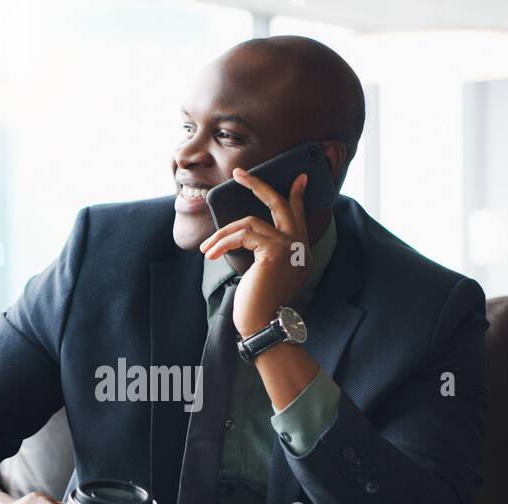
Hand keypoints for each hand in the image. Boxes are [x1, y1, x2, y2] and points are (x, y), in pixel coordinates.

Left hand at [199, 168, 310, 337]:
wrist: (264, 326)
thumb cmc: (260, 305)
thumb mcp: (266, 273)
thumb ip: (266, 251)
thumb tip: (244, 233)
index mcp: (300, 251)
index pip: (298, 215)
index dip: (297, 195)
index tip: (299, 178)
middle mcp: (299, 245)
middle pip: (280, 204)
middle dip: (257, 185)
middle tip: (238, 173)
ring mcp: (289, 246)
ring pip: (250, 222)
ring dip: (223, 234)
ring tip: (207, 248)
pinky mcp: (274, 250)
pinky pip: (243, 234)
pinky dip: (223, 242)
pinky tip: (211, 253)